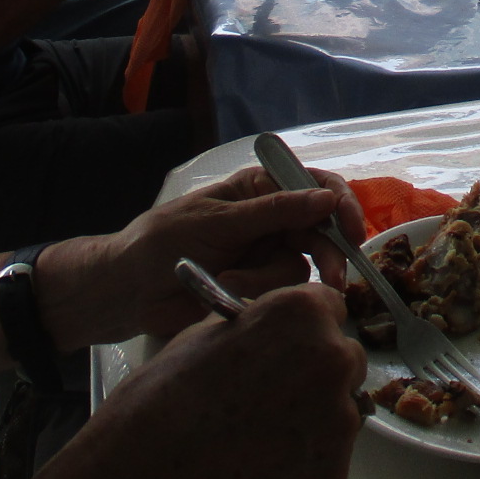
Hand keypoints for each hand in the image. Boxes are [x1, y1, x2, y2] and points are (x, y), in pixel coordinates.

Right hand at [0, 285, 364, 478]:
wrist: (148, 477)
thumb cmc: (166, 401)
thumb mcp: (209, 333)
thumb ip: (259, 324)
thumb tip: (273, 327)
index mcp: (302, 314)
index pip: (330, 307)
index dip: (307, 326)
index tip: (293, 341)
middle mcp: (331, 359)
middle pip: (343, 357)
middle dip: (316, 371)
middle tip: (273, 394)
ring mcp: (338, 419)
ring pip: (341, 408)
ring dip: (312, 416)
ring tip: (259, 433)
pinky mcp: (333, 471)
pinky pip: (329, 454)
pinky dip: (304, 458)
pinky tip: (262, 463)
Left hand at [100, 164, 367, 339]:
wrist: (127, 292)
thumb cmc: (161, 242)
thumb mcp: (217, 221)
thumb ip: (273, 212)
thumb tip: (325, 200)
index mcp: (259, 187)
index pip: (314, 186)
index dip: (341, 205)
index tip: (353, 231)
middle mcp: (270, 218)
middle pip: (320, 230)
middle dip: (327, 254)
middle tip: (332, 281)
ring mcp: (266, 253)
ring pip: (301, 266)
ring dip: (268, 278)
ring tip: (231, 282)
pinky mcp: (258, 287)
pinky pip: (281, 291)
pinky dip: (257, 293)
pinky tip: (228, 292)